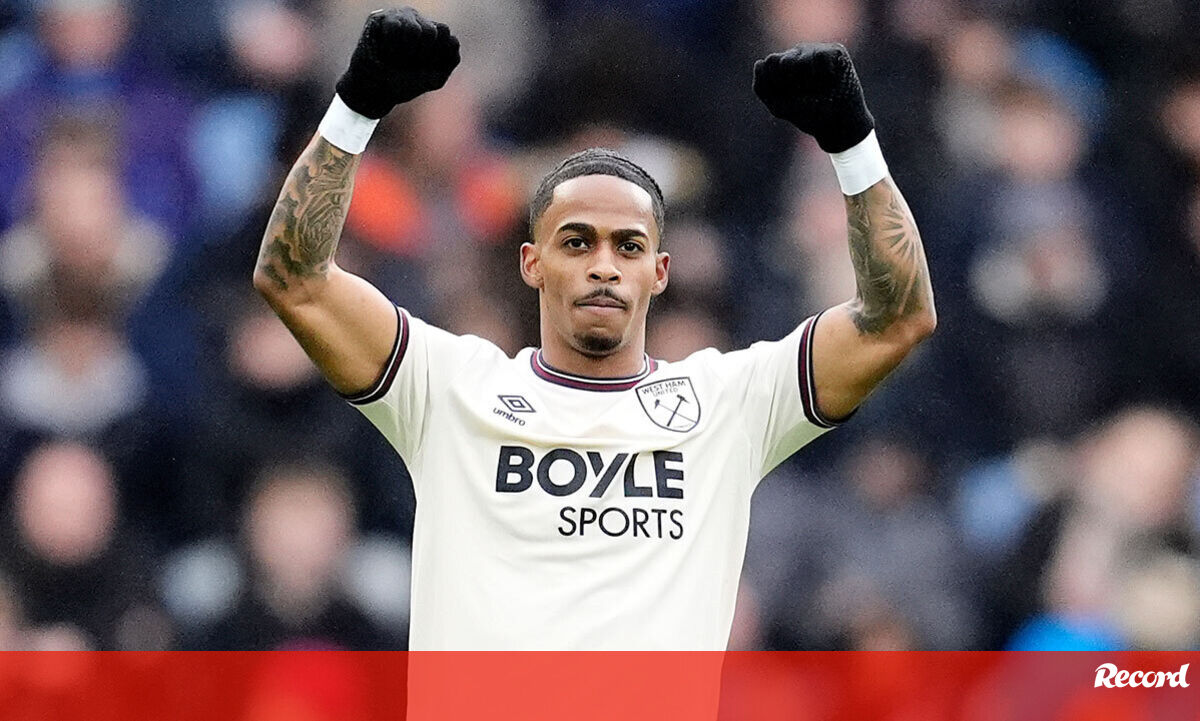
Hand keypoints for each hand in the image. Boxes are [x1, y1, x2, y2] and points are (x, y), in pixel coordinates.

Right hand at [335, 7, 459, 119]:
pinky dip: (392, 47)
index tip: (424, 69)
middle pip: (434, 31)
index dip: (437, 57)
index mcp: (434, 34)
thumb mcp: (435, 78)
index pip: (447, 36)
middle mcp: (418, 21)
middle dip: (422, 56)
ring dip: (406, 53)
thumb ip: (451, 58)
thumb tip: (453, 39)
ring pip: (415, 29)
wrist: (375, 93)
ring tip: (396, 59)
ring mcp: (399, 17)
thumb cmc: (405, 84)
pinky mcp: (379, 17)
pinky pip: (395, 27)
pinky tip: (385, 53)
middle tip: (408, 66)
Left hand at [753, 43, 873, 152]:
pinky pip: (819, 57)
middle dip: (787, 83)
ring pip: (795, 59)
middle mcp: (797, 54)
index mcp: (782, 66)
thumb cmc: (808, 115)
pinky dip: (823, 74)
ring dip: (804, 80)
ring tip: (817, 87)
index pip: (768, 64)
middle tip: (803, 93)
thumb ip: (761, 86)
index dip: (775, 84)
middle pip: (776, 60)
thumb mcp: (778, 106)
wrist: (837, 123)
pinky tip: (831, 79)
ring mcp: (815, 51)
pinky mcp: (834, 51)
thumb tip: (760, 62)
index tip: (788, 97)